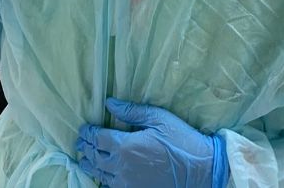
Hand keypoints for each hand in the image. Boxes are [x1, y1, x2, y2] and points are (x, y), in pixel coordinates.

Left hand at [76, 98, 228, 187]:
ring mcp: (128, 184)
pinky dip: (104, 180)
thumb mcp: (158, 118)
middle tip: (81, 142)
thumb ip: (131, 112)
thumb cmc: (181, 141)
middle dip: (86, 148)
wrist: (202, 171)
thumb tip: (109, 103)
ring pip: (101, 175)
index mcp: (126, 146)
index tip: (84, 129)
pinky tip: (103, 176)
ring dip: (91, 165)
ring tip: (85, 159)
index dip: (88, 133)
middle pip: (95, 157)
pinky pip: (112, 187)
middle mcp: (122, 167)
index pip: (97, 139)